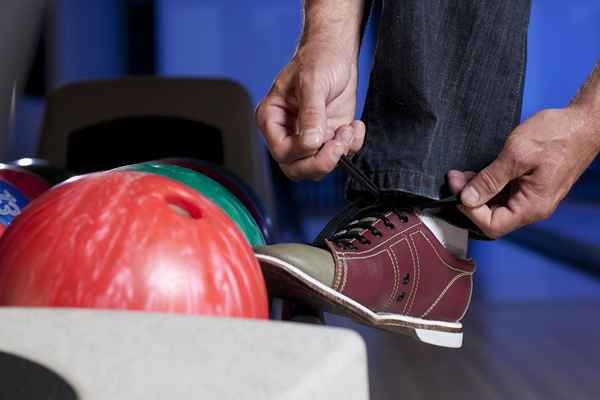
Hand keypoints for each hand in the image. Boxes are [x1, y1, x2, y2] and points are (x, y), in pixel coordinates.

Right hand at [256, 43, 364, 180]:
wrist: (337, 53)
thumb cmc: (318, 59)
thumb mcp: (313, 82)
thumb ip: (311, 114)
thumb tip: (311, 141)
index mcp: (272, 119)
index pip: (282, 152)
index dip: (302, 151)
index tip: (321, 137)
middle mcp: (287, 132)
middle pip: (296, 169)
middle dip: (321, 162)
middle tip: (339, 144)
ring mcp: (308, 138)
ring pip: (317, 168)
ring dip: (338, 154)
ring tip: (348, 129)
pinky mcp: (328, 138)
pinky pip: (339, 157)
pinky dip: (351, 147)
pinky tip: (354, 126)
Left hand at [448, 107, 599, 237]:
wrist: (584, 121)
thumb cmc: (557, 135)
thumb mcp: (516, 155)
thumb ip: (489, 180)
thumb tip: (467, 198)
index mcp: (532, 206)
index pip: (492, 225)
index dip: (470, 211)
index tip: (456, 190)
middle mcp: (533, 207)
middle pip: (492, 217)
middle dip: (469, 200)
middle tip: (455, 178)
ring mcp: (532, 197)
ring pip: (496, 205)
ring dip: (477, 192)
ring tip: (462, 174)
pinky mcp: (531, 186)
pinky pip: (505, 194)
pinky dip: (488, 186)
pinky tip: (477, 173)